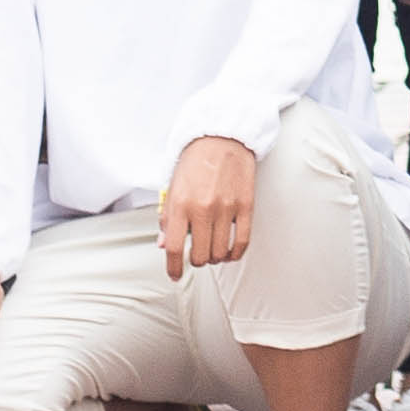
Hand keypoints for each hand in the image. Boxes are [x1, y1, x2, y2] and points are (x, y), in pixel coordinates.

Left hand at [159, 134, 258, 276]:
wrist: (223, 136)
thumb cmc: (196, 160)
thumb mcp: (173, 187)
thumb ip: (167, 217)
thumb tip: (164, 244)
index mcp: (180, 203)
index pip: (173, 247)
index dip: (173, 267)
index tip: (175, 274)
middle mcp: (203, 208)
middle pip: (198, 255)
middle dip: (195, 261)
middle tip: (196, 254)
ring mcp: (226, 208)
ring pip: (219, 252)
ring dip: (214, 257)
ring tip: (212, 250)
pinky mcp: (245, 206)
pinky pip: (242, 242)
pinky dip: (234, 254)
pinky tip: (229, 253)